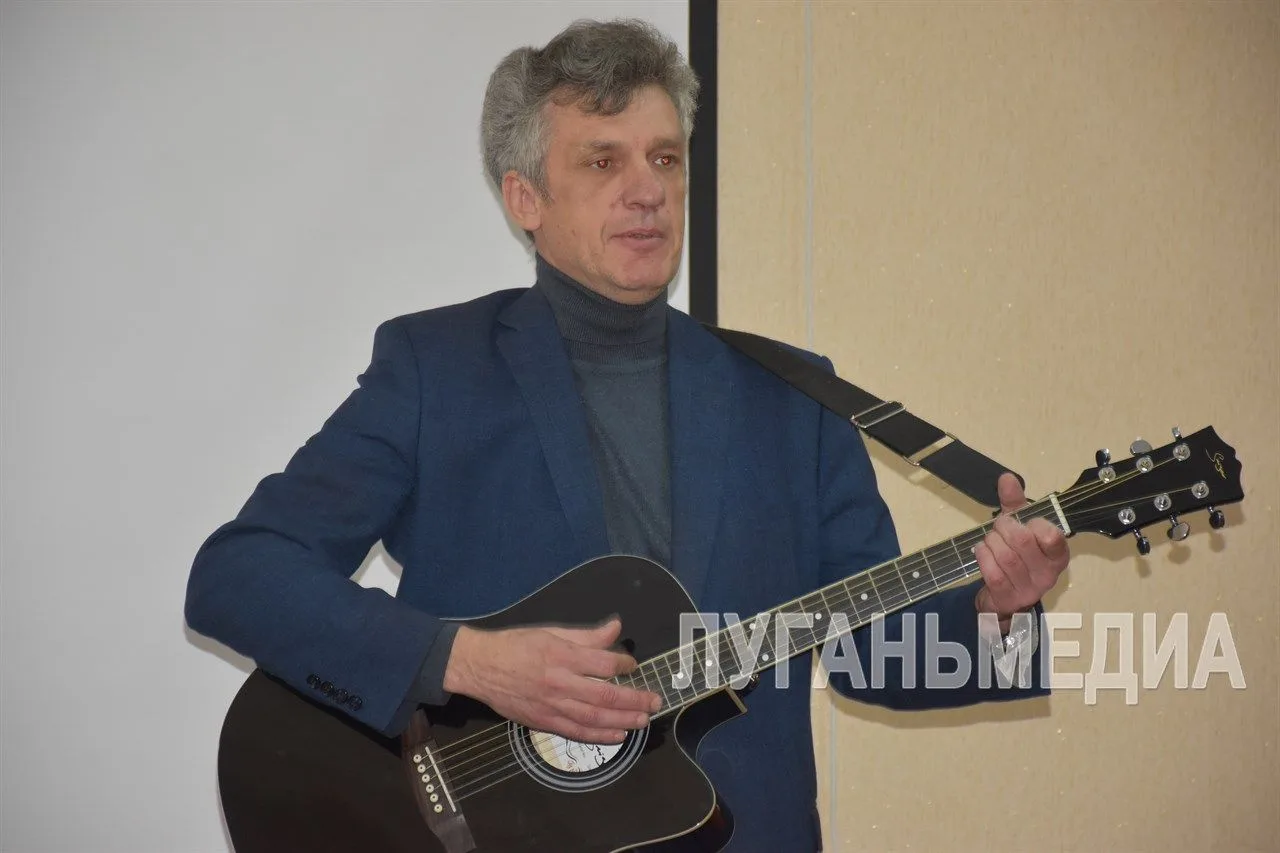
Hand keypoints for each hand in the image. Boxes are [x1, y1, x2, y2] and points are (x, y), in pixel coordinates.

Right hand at [442, 617, 660, 744]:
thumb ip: (586, 635)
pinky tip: (618, 735)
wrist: (480, 666)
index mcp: (562, 655)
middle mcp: (560, 682)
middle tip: (655, 701)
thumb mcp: (552, 632)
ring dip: (623, 720)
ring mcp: (552, 705)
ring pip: (595, 717)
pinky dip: (600, 735)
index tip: (634, 664)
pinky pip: (577, 732)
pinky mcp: (544, 722)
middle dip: (635, 699)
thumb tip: (616, 627)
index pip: (604, 662)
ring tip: (643, 720)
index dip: (625, 664)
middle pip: (605, 694)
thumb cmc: (517, 645)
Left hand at [974, 472, 1069, 629]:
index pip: (1051, 535)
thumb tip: (1006, 478)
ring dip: (991, 542)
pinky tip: (982, 552)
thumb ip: (1015, 503)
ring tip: (990, 540)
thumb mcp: (1019, 528)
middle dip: (1004, 527)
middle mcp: (1048, 574)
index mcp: (1057, 555)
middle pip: (1022, 541)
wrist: (1005, 595)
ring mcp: (1029, 589)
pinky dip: (983, 557)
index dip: (1033, 523)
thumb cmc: (1017, 556)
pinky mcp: (1009, 598)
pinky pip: (993, 574)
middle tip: (999, 526)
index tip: (1026, 523)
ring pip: (1006, 557)